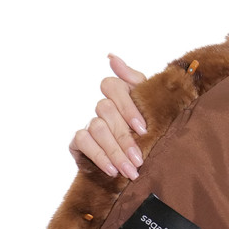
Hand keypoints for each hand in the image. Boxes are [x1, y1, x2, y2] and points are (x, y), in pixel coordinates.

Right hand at [68, 54, 148, 178]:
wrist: (140, 163)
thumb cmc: (148, 131)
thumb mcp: (149, 105)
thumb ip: (135, 81)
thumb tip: (111, 57)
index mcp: (119, 94)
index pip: (114, 87)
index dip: (127, 107)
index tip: (143, 129)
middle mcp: (103, 106)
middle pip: (106, 111)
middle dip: (125, 138)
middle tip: (139, 159)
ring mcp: (90, 123)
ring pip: (98, 129)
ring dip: (115, 152)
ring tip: (130, 170)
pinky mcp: (79, 141)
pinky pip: (84, 142)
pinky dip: (99, 156)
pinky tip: (112, 170)